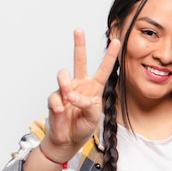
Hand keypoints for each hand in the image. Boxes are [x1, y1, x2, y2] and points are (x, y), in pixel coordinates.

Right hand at [41, 29, 120, 161]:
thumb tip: (73, 95)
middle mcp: (80, 85)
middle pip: (79, 61)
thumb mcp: (94, 116)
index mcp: (94, 88)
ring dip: (66, 85)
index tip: (117, 41)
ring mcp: (66, 90)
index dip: (110, 56)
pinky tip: (61, 112)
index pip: (104, 69)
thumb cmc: (84, 127)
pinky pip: (55, 96)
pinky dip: (58, 105)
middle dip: (79, 45)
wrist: (68, 140)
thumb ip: (88, 104)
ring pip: (63, 75)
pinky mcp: (54, 98)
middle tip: (78, 30)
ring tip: (69, 97)